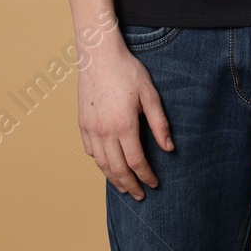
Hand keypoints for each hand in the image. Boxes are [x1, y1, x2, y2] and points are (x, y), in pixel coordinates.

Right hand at [78, 37, 172, 201]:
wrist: (99, 55)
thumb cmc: (128, 71)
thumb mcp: (150, 95)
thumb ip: (159, 124)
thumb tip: (169, 148)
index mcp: (124, 125)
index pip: (136, 161)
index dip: (146, 176)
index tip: (154, 184)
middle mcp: (104, 131)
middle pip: (117, 168)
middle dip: (130, 185)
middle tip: (139, 195)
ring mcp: (91, 128)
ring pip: (101, 164)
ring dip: (113, 179)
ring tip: (124, 187)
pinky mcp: (82, 124)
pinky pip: (90, 151)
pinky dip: (100, 163)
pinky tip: (108, 165)